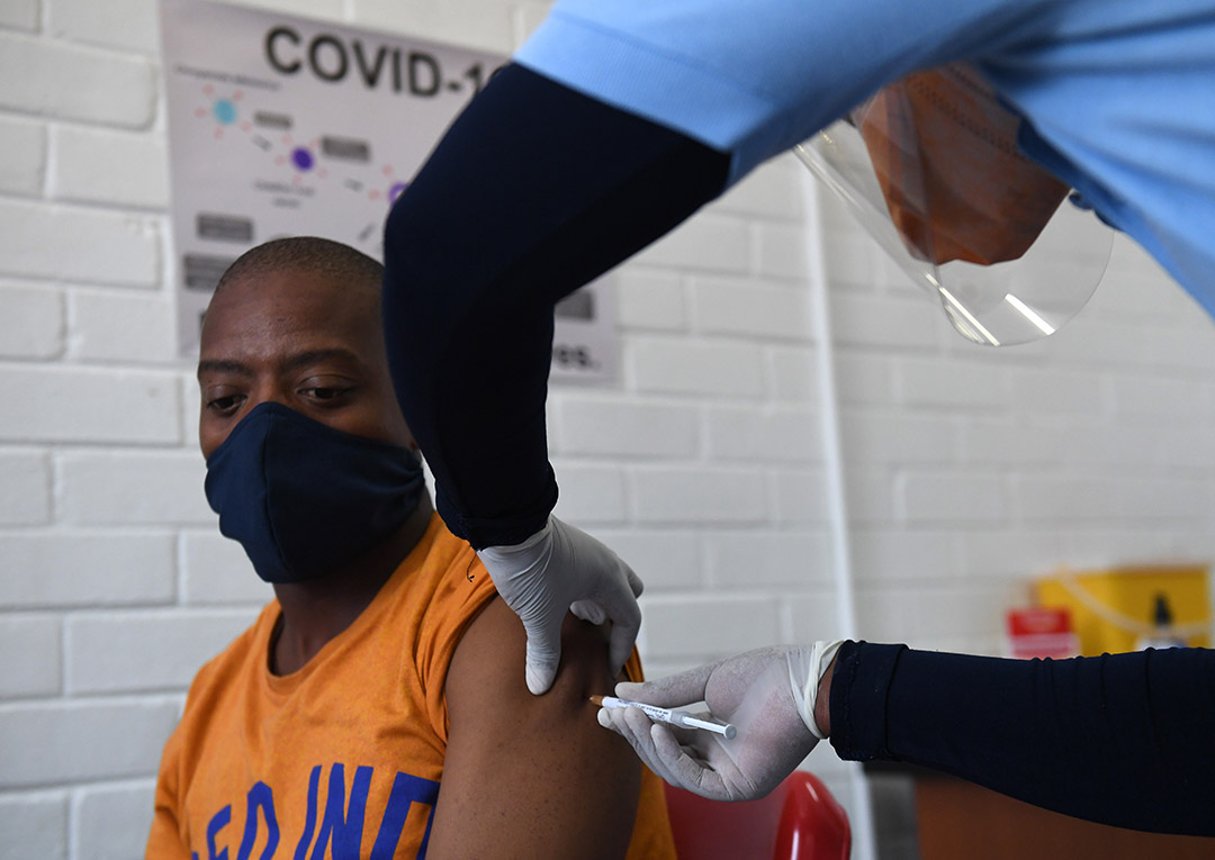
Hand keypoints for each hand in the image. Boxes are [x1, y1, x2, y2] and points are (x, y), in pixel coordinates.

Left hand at [476, 516, 643, 694]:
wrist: (507, 522)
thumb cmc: (531, 567)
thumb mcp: (538, 615)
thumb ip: (544, 653)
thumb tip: (541, 686)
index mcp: (609, 579)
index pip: (630, 619)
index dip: (622, 648)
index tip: (608, 669)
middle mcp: (605, 563)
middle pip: (626, 595)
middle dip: (616, 620)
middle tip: (597, 642)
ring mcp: (586, 552)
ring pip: (605, 583)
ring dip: (597, 606)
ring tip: (576, 628)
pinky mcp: (567, 547)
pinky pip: (586, 575)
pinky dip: (581, 594)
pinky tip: (558, 605)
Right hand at [597, 643, 840, 800]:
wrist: (804, 680)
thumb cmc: (765, 675)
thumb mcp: (705, 681)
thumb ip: (665, 694)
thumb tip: (622, 693)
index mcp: (712, 733)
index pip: (664, 735)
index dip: (635, 723)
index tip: (606, 707)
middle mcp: (718, 757)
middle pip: (665, 755)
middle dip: (635, 734)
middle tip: (609, 713)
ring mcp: (728, 774)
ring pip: (675, 769)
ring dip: (648, 743)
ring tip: (629, 717)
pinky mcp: (739, 787)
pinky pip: (695, 779)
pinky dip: (673, 758)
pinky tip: (658, 732)